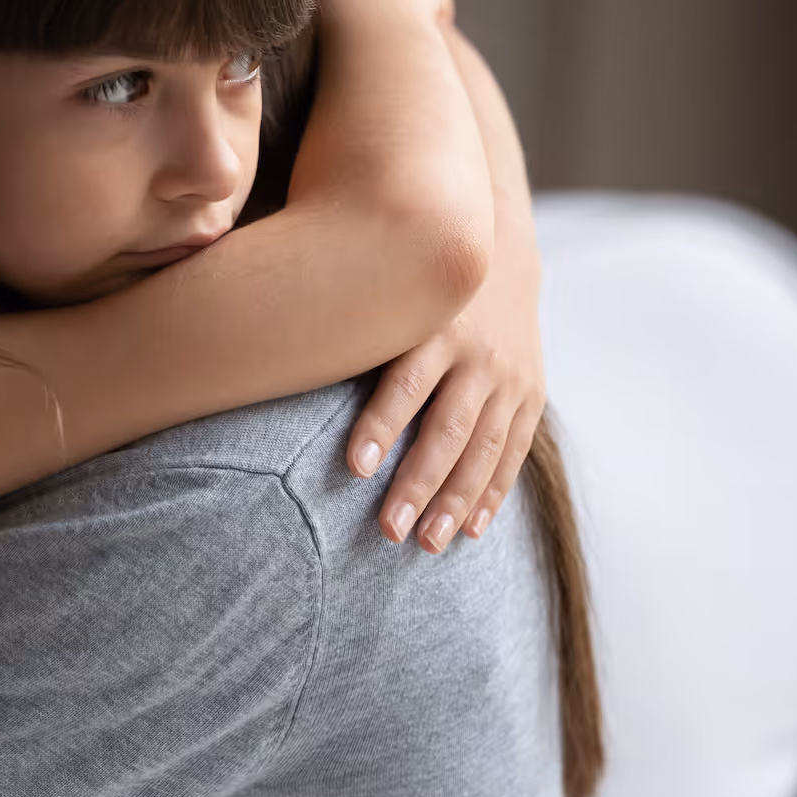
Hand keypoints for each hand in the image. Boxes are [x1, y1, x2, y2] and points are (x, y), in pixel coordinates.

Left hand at [346, 224, 544, 553]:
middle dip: (418, 483)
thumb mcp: (383, 287)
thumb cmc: (410, 280)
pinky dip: (493, 494)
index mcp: (434, 325)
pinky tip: (471, 531)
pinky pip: (511, 451)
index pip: (405, 381)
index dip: (382, 424)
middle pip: (447, 427)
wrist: (497, 254)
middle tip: (388, 531)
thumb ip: (341, 317)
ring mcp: (509, 376)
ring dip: (456, 501)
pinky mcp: (530, 394)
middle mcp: (477, 353)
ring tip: (426, 542)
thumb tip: (267, 345)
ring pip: (483, 448)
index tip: (356, 467)